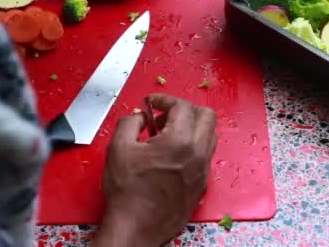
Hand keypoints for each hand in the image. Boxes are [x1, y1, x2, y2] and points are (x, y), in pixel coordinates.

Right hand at [94, 94, 216, 246]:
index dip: (165, 99)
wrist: (136, 228)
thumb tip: (140, 116)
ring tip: (167, 136)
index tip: (153, 103)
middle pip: (206, 116)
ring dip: (192, 127)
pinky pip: (205, 155)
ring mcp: (203, 171)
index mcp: (180, 142)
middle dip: (185, 109)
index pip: (182, 106)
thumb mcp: (118, 148)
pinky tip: (172, 155)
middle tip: (164, 116)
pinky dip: (193, 146)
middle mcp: (198, 154)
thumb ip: (129, 122)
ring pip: (210, 135)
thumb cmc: (127, 192)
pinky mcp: (202, 185)